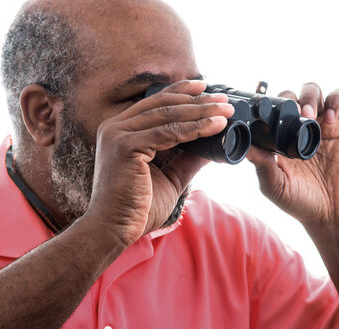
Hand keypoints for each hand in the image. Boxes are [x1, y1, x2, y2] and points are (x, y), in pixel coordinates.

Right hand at [85, 80, 233, 245]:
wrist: (113, 230)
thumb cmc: (136, 207)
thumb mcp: (169, 178)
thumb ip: (187, 159)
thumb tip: (213, 146)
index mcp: (120, 130)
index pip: (154, 103)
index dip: (180, 93)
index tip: (205, 88)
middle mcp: (115, 127)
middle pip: (163, 105)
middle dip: (197, 101)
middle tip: (224, 100)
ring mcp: (118, 135)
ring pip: (167, 116)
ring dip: (201, 112)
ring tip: (225, 111)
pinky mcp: (125, 147)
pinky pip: (167, 133)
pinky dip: (194, 129)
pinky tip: (215, 126)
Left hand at [247, 82, 338, 225]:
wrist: (331, 215)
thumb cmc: (298, 202)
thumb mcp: (273, 185)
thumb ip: (261, 165)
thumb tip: (243, 145)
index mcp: (279, 138)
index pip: (271, 110)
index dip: (268, 104)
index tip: (265, 109)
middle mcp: (299, 128)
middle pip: (292, 96)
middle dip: (290, 98)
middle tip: (292, 113)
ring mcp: (321, 126)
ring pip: (316, 92)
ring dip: (310, 96)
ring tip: (309, 114)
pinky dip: (336, 100)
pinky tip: (330, 117)